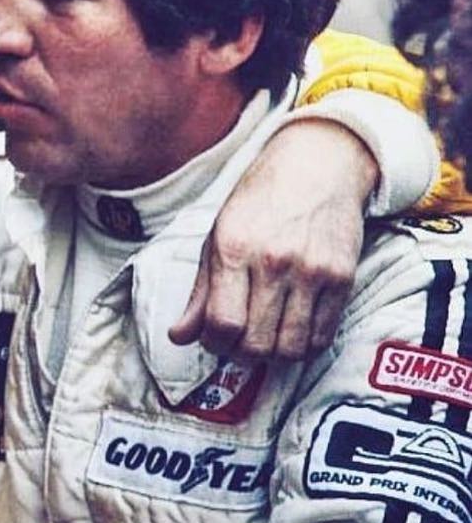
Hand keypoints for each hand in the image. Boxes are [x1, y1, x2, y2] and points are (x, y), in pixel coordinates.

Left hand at [169, 119, 373, 358]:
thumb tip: (179, 336)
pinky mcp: (342, 278)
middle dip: (241, 354)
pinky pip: (322, 337)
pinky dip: (303, 346)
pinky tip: (291, 331)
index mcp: (233, 248)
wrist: (316, 166)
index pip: (222, 323)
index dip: (214, 343)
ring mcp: (311, 271)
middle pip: (256, 344)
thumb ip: (200, 291)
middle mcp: (273, 261)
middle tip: (238, 343)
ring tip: (264, 339)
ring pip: (291, 348)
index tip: (214, 338)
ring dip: (273, 356)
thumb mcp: (217, 235)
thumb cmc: (259, 201)